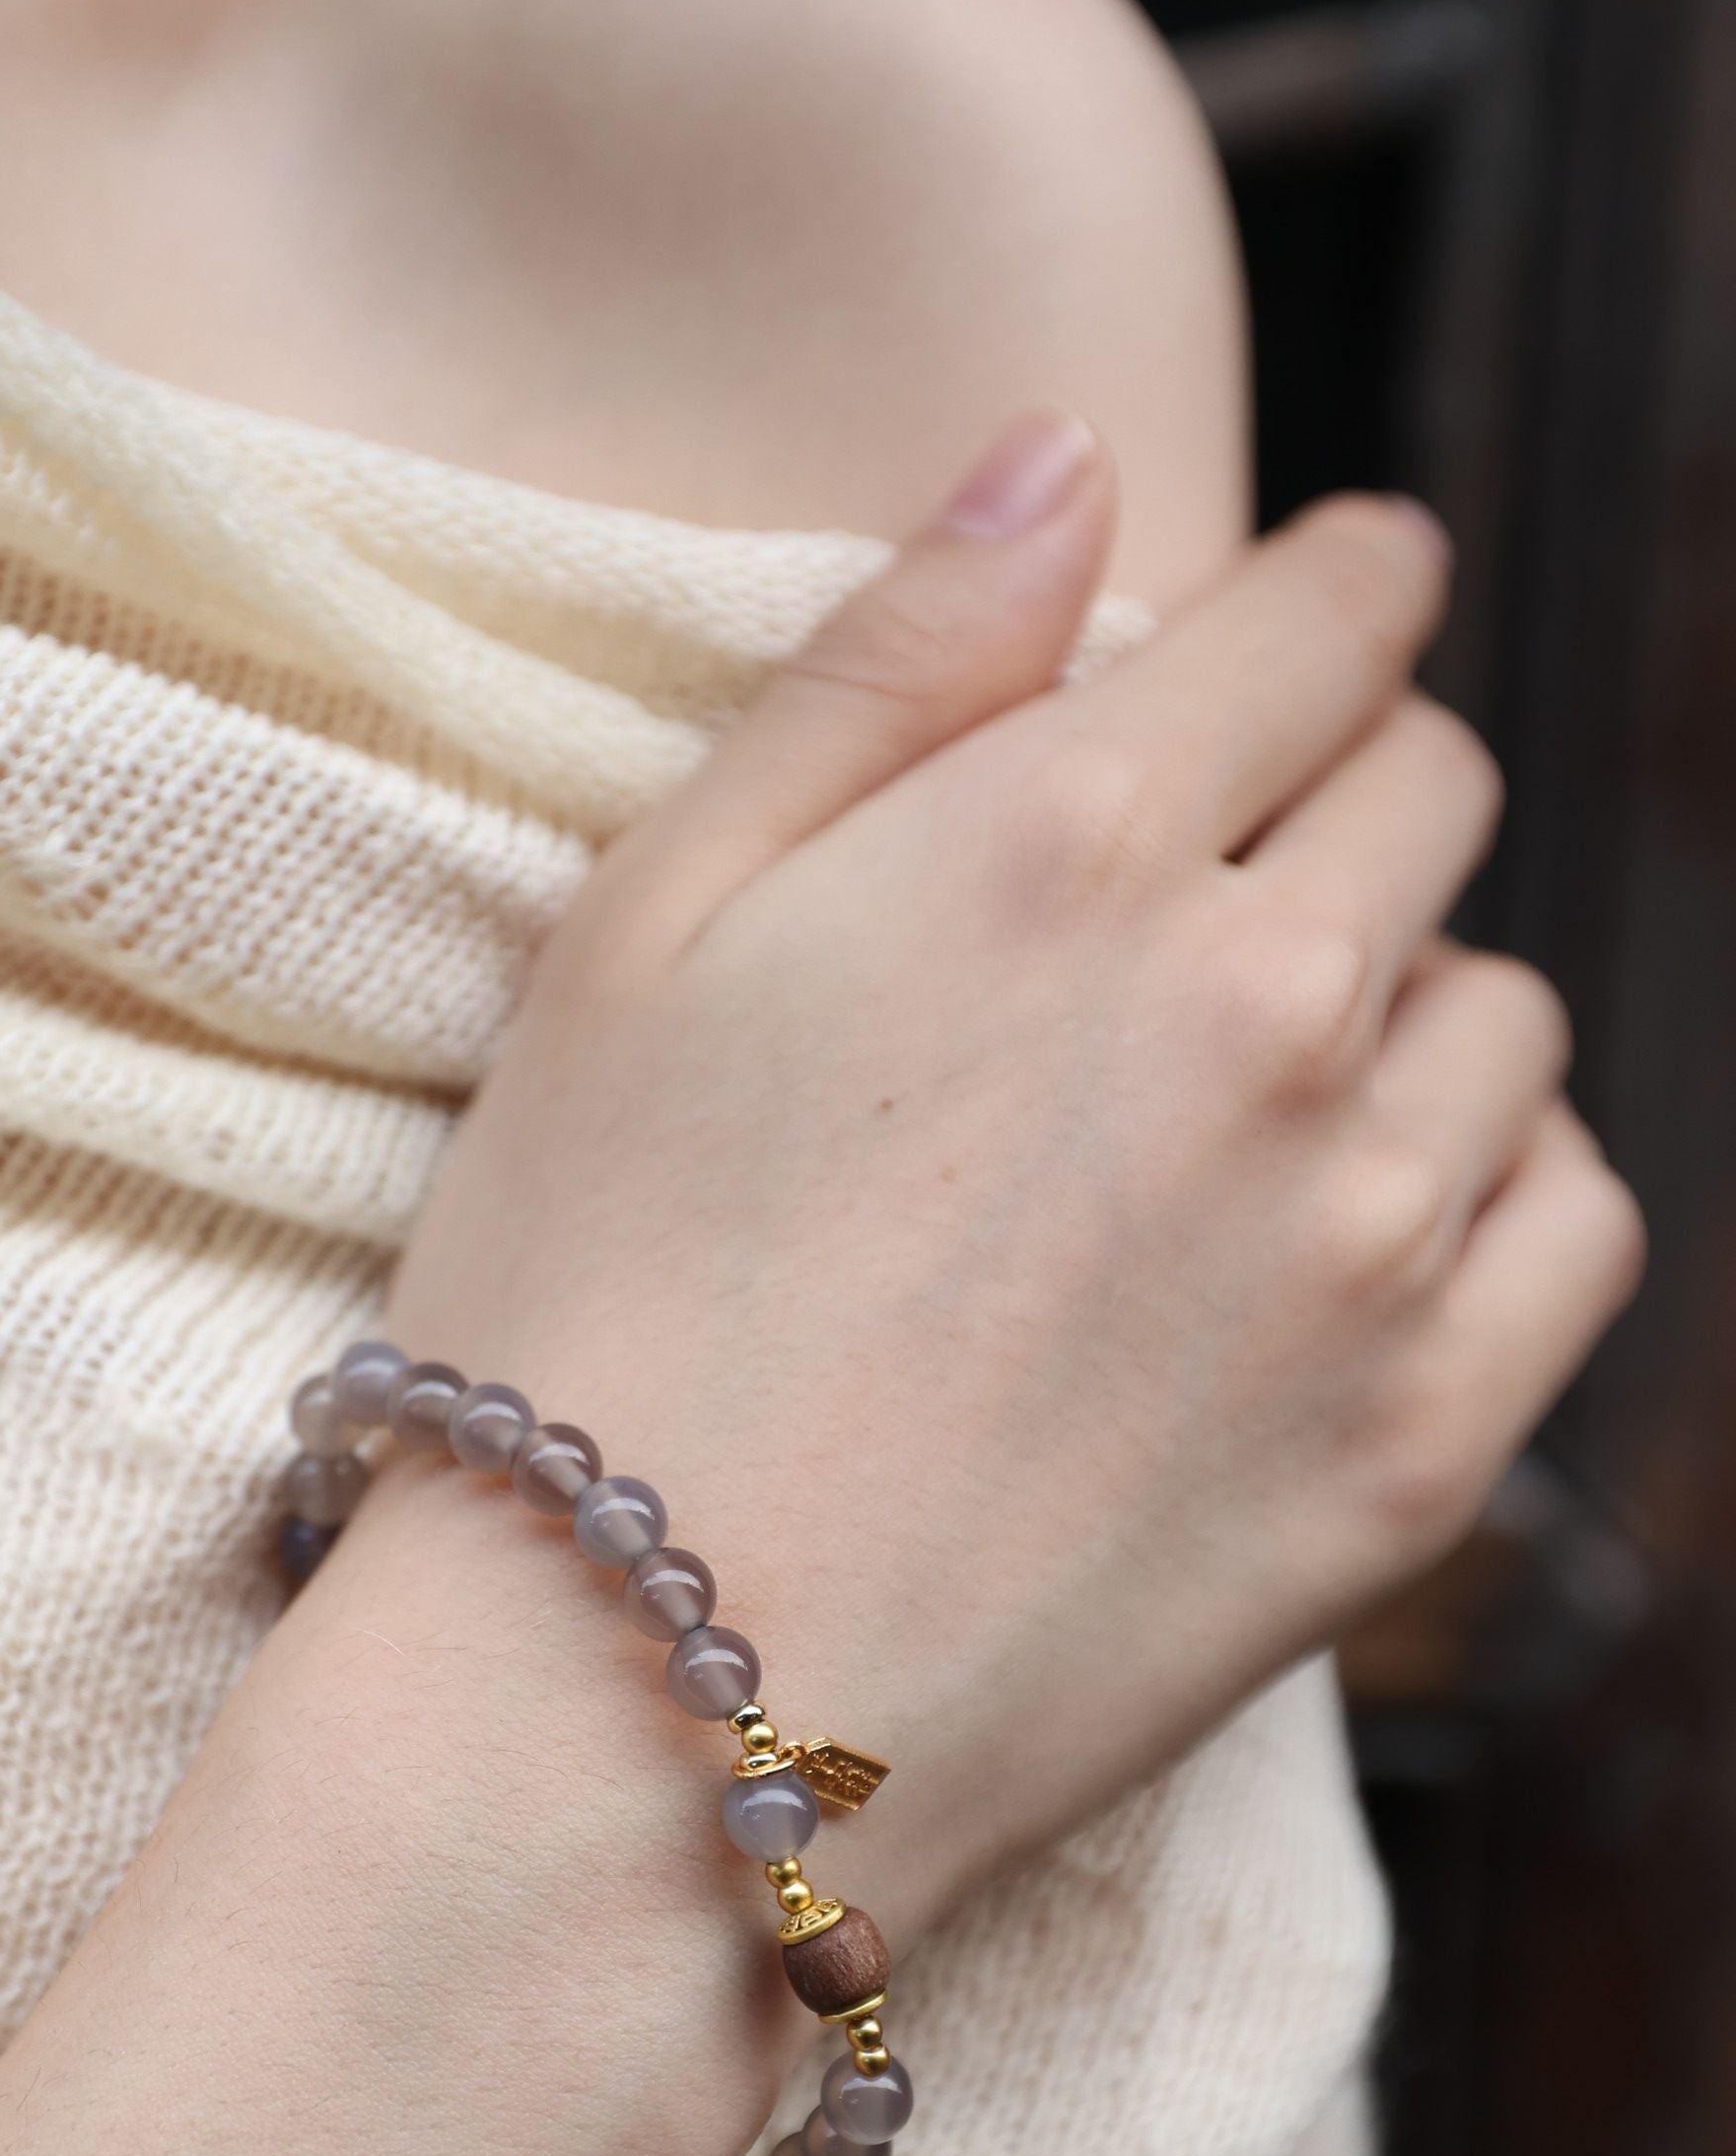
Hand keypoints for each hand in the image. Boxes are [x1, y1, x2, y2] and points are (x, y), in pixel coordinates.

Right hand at [0, 418, 1639, 2155]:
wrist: (626, 1707)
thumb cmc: (581, 1297)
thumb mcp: (645, 925)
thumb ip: (887, 663)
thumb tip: (1077, 448)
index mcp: (1078, 836)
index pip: (1339, 603)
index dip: (1313, 602)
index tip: (1280, 644)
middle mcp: (1271, 1003)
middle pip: (1432, 789)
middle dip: (1331, 800)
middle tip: (1184, 917)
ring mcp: (1368, 1238)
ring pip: (1505, 1007)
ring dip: (1398, 1010)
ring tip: (1224, 1120)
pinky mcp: (1419, 1446)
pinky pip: (1575, 1218)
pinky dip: (1491, 1193)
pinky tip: (1344, 1240)